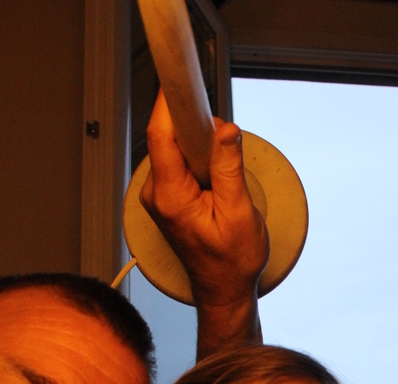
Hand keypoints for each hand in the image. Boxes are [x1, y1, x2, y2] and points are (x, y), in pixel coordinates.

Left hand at [140, 90, 266, 352]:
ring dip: (200, 144)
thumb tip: (224, 128)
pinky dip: (198, 157)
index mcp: (171, 197)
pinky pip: (179, 160)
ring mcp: (160, 194)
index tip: (182, 78)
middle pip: (167, 135)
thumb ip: (229, 168)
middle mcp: (157, 193)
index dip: (170, 101)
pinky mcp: (168, 194)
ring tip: (223, 170)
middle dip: (194, 124)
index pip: (161, 134)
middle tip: (223, 134)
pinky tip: (215, 177)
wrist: (223, 291)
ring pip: (175, 146)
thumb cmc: (231, 262)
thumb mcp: (240, 214)